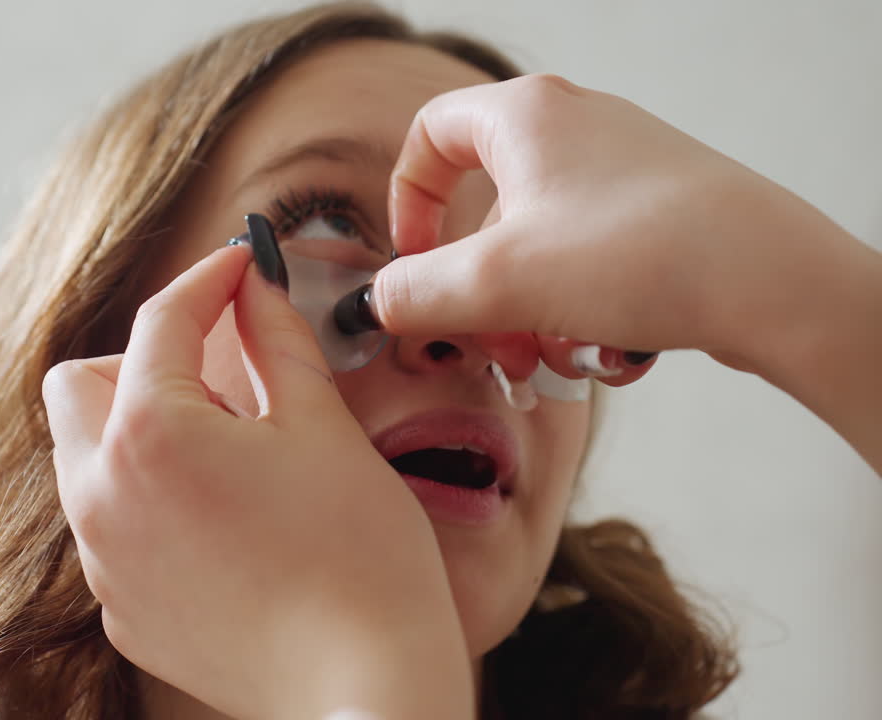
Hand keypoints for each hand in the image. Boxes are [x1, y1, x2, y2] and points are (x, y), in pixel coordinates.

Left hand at [43, 245, 474, 718]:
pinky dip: (150, 499)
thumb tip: (253, 286)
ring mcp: (103, 560)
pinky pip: (110, 525)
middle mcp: (100, 495)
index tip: (243, 265)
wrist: (364, 689)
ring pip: (86, 458)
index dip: (210, 279)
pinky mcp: (122, 610)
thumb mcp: (321, 426)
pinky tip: (224, 518)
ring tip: (228, 449)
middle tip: (221, 374)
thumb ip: (276, 340)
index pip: (162, 320)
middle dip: (141, 361)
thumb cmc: (358, 556)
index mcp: (148, 433)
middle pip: (79, 386)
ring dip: (139, 430)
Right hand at [381, 74, 873, 382]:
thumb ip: (419, 292)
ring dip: (530, 315)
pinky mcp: (659, 212)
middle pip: (487, 214)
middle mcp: (574, 129)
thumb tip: (380, 302)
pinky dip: (580, 310)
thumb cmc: (637, 255)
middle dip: (480, 294)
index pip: (431, 134)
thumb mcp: (497, 281)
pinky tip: (604, 351)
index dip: (407, 201)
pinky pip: (589, 264)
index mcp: (524, 117)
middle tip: (491, 347)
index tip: (414, 261)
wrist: (773, 281)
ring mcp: (622, 170)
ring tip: (555, 363)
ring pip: (540, 250)